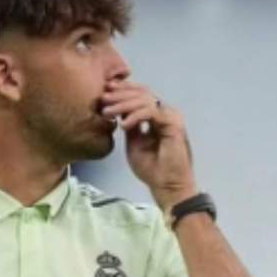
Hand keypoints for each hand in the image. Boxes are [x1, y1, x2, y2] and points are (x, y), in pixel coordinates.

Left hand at [100, 81, 196, 210]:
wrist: (167, 185)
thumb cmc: (153, 169)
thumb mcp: (134, 142)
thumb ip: (130, 126)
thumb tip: (119, 112)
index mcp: (158, 116)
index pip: (141, 95)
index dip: (123, 90)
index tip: (105, 92)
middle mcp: (166, 113)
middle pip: (143, 93)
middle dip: (120, 93)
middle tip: (104, 98)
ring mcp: (171, 117)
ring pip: (145, 100)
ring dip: (123, 104)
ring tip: (108, 112)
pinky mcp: (173, 124)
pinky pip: (151, 112)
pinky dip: (135, 116)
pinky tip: (124, 124)